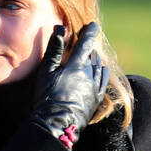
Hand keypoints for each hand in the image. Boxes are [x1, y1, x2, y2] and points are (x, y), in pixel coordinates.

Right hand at [31, 22, 108, 146]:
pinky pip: (104, 80)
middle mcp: (90, 74)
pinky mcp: (97, 99)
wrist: (57, 125)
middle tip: (85, 44)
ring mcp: (95, 87)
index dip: (90, 32)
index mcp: (77, 65)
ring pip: (100, 67)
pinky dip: (103, 72)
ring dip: (96, 60)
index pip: (86, 43)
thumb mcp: (46, 72)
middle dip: (89, 48)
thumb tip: (60, 29)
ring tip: (91, 57)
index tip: (93, 25)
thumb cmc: (47, 98)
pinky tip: (101, 71)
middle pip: (92, 55)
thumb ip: (54, 50)